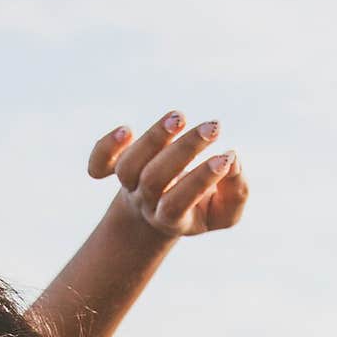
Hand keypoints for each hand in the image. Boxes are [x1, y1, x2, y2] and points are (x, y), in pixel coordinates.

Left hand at [88, 111, 248, 239]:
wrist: (157, 216)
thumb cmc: (199, 208)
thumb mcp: (223, 213)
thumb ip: (236, 195)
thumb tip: (233, 163)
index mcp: (172, 219)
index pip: (178, 203)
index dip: (201, 180)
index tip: (227, 157)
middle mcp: (147, 201)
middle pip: (154, 180)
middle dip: (184, 151)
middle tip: (214, 128)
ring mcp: (130, 184)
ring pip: (128, 167)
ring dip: (152, 140)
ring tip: (180, 118)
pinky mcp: (117, 167)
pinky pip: (100, 163)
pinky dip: (105, 148)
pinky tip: (126, 131)